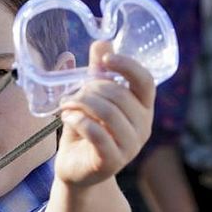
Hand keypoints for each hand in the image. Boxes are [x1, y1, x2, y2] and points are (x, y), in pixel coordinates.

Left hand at [55, 40, 154, 187]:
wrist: (76, 170)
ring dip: (81, 103)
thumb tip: (102, 42)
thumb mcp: (92, 99)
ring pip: (108, 113)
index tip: (106, 60)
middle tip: (72, 93)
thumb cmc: (86, 130)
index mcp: (142, 109)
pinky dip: (78, 121)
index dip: (128, 67)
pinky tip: (68, 118)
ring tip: (66, 105)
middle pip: (120, 95)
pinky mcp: (111, 162)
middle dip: (91, 88)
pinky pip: (97, 134)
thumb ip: (99, 72)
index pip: (146, 82)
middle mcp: (142, 128)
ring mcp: (129, 148)